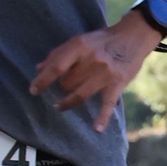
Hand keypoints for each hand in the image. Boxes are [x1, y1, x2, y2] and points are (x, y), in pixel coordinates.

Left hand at [28, 13, 156, 131]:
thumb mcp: (79, 40)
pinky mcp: (117, 84)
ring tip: (60, 106)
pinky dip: (102, 117)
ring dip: (67, 102)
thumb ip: (59, 53)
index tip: (33, 90)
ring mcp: (105, 73)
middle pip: (67, 82)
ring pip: (79, 94)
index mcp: (80, 46)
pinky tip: (96, 129)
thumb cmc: (102, 40)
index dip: (43, 80)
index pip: (56, 66)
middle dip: (63, 85)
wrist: (132, 37)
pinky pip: (107, 104)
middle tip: (65, 84)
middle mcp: (92, 59)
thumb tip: (39, 69)